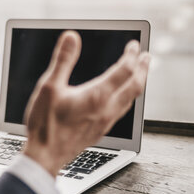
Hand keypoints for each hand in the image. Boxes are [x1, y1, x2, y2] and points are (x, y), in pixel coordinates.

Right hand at [23, 31, 149, 176]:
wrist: (45, 156)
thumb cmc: (45, 123)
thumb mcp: (49, 87)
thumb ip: (62, 60)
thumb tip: (71, 37)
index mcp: (97, 96)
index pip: (123, 70)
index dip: (131, 55)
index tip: (134, 45)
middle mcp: (107, 109)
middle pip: (135, 86)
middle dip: (143, 69)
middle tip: (148, 57)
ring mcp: (105, 123)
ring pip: (130, 100)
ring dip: (138, 84)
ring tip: (139, 75)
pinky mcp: (100, 132)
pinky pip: (122, 111)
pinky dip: (127, 98)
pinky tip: (120, 100)